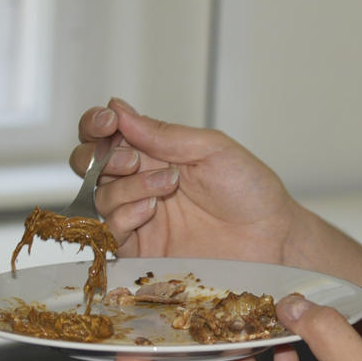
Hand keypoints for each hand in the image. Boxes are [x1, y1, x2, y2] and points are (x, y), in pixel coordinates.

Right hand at [71, 99, 305, 264]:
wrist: (272, 239)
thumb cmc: (251, 190)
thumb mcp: (211, 149)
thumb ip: (164, 134)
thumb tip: (119, 109)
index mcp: (155, 152)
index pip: (107, 134)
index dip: (96, 125)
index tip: (107, 122)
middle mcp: (140, 181)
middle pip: (89, 165)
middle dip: (99, 156)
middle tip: (131, 158)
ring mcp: (139, 217)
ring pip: (99, 197)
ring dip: (125, 186)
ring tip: (165, 185)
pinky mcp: (142, 251)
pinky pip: (111, 233)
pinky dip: (123, 216)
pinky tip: (150, 211)